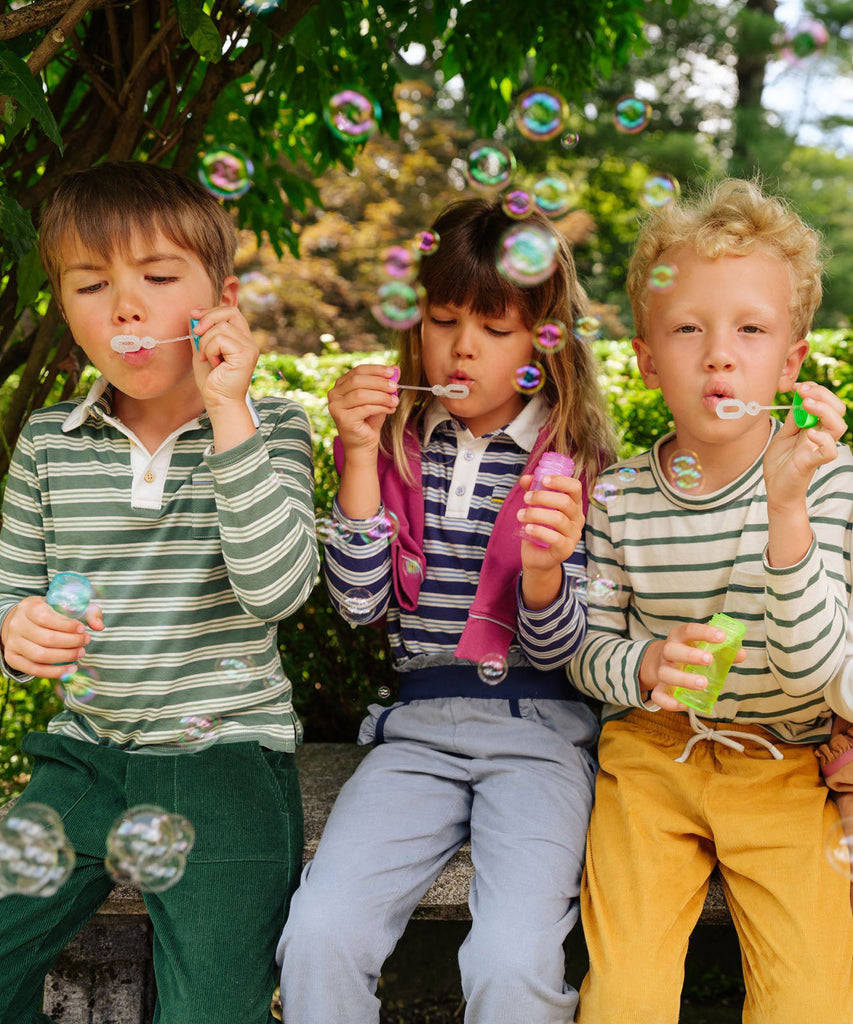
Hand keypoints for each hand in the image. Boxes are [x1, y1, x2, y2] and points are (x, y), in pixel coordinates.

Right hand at [1, 596, 103, 678]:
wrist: (22, 623)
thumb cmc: (51, 613)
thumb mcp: (66, 606)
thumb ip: (87, 612)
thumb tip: (99, 626)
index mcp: (29, 607)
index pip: (46, 617)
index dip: (67, 625)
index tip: (83, 628)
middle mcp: (17, 624)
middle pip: (46, 638)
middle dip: (71, 642)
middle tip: (86, 640)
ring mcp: (13, 642)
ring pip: (41, 655)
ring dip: (65, 657)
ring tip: (81, 653)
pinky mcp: (12, 659)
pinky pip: (34, 670)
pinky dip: (55, 672)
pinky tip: (71, 669)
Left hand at [190, 303, 258, 410]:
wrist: (219, 402)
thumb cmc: (212, 381)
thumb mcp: (202, 351)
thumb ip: (200, 334)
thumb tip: (193, 315)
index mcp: (241, 339)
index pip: (230, 312)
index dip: (211, 311)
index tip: (194, 315)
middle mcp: (249, 341)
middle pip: (230, 312)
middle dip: (208, 318)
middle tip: (196, 335)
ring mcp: (249, 347)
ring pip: (221, 327)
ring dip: (205, 342)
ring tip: (206, 358)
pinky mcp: (245, 354)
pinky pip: (221, 339)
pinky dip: (210, 350)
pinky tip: (214, 363)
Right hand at [327, 364, 399, 460]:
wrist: (363, 443)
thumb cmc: (369, 419)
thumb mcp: (379, 397)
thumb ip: (385, 383)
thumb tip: (396, 368)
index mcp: (341, 384)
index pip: (358, 370)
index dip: (376, 370)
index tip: (393, 372)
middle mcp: (334, 393)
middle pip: (358, 380)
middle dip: (379, 382)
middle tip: (395, 387)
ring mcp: (335, 406)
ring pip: (361, 394)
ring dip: (381, 396)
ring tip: (395, 401)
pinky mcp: (342, 418)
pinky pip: (364, 408)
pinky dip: (380, 408)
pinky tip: (390, 410)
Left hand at [517, 472, 583, 566]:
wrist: (538, 556)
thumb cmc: (539, 527)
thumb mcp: (536, 507)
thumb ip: (532, 491)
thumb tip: (525, 478)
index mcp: (574, 505)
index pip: (575, 487)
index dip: (561, 481)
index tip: (543, 480)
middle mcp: (577, 518)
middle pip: (565, 502)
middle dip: (542, 497)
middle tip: (525, 498)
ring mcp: (574, 535)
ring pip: (558, 519)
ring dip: (536, 514)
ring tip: (520, 515)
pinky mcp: (566, 549)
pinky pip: (555, 538)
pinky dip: (539, 531)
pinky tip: (527, 528)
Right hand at [640, 620, 745, 710]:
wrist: (662, 662)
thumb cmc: (688, 652)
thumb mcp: (702, 646)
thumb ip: (722, 650)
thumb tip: (741, 653)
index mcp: (679, 638)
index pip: (688, 630)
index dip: (704, 632)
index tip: (721, 637)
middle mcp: (667, 652)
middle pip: (671, 650)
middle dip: (690, 655)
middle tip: (709, 660)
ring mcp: (662, 670)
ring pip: (665, 673)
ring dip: (683, 679)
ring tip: (703, 684)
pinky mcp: (659, 688)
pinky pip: (658, 695)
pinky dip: (669, 702)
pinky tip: (684, 705)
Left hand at [764, 382, 845, 506]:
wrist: (775, 489)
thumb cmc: (781, 462)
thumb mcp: (784, 435)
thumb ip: (794, 419)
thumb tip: (798, 398)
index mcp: (815, 426)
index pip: (827, 403)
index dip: (816, 390)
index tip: (797, 386)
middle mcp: (821, 435)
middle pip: (838, 410)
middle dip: (822, 395)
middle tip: (802, 390)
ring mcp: (818, 448)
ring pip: (838, 426)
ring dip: (824, 410)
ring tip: (806, 404)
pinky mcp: (812, 463)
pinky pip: (829, 452)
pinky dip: (823, 440)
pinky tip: (809, 433)